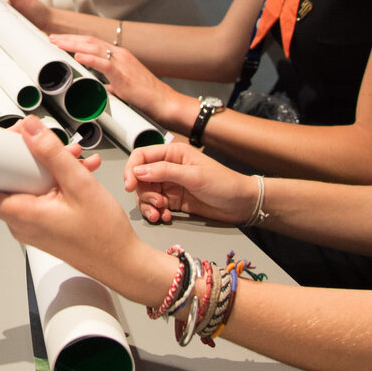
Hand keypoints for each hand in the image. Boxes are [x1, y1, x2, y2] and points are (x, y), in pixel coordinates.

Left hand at [0, 122, 169, 306]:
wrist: (123, 264)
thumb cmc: (104, 236)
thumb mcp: (80, 185)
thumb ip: (52, 154)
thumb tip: (30, 130)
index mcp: (21, 214)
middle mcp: (20, 222)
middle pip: (1, 181)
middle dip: (19, 155)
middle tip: (35, 139)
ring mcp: (31, 225)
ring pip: (24, 185)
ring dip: (44, 166)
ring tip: (71, 156)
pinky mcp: (43, 225)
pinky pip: (39, 195)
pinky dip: (53, 180)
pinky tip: (78, 170)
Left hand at [50, 35, 175, 119]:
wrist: (165, 102)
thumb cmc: (147, 97)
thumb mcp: (123, 87)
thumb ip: (111, 84)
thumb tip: (99, 88)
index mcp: (119, 57)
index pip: (92, 44)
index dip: (75, 40)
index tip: (59, 40)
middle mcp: (119, 55)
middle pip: (89, 41)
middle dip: (68, 38)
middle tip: (51, 37)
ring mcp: (122, 63)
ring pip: (93, 47)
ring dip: (73, 44)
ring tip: (57, 42)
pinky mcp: (124, 75)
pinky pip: (104, 63)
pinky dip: (89, 58)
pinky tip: (77, 55)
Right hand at [123, 141, 261, 225]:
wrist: (242, 204)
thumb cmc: (225, 184)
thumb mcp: (194, 176)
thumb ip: (165, 172)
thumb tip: (139, 171)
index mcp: (173, 153)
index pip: (142, 156)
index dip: (132, 169)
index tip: (129, 185)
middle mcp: (169, 167)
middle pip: (140, 178)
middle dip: (143, 193)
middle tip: (155, 204)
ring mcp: (170, 185)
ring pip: (146, 194)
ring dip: (148, 206)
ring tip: (160, 213)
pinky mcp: (173, 200)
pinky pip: (155, 206)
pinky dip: (156, 213)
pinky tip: (166, 217)